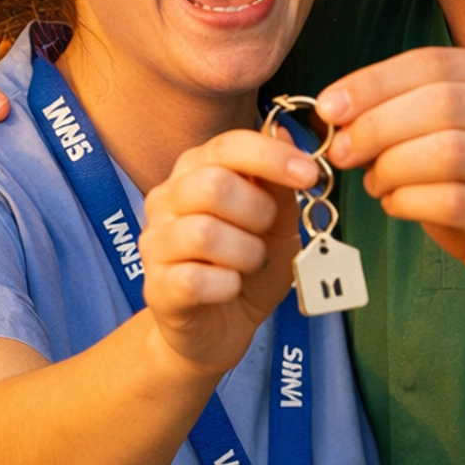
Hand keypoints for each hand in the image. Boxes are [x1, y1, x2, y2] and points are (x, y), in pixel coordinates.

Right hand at [140, 131, 318, 380]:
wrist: (218, 329)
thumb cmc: (246, 269)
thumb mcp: (276, 226)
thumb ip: (279, 186)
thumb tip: (284, 134)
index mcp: (195, 172)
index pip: (227, 146)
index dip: (271, 156)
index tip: (308, 174)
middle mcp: (167, 200)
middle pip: (212, 185)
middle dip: (258, 211)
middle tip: (268, 233)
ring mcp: (156, 243)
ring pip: (204, 233)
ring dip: (246, 252)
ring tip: (251, 264)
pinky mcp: (156, 286)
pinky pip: (195, 279)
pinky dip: (227, 285)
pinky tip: (231, 287)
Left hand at [316, 47, 464, 323]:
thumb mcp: (460, 138)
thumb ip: (413, 116)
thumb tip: (339, 113)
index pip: (436, 63)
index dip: (374, 82)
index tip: (330, 107)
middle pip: (441, 102)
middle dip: (378, 125)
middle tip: (344, 151)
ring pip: (449, 150)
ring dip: (393, 166)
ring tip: (376, 183)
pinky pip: (454, 202)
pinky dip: (410, 202)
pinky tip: (397, 205)